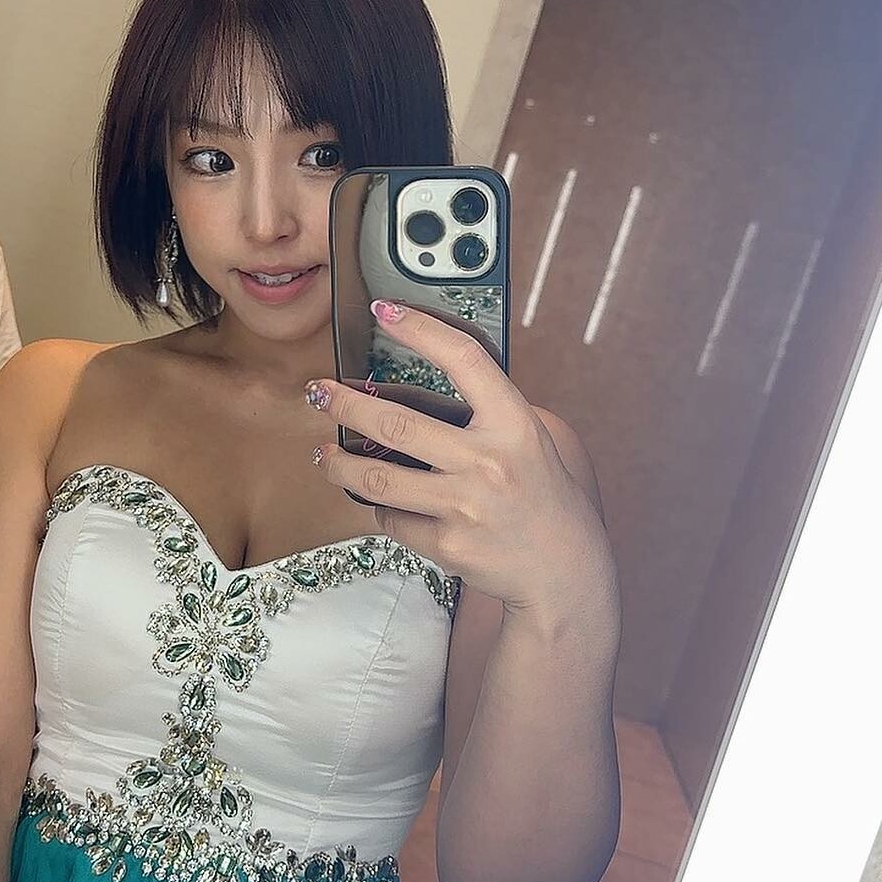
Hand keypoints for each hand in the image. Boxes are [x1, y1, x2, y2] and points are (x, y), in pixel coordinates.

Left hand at [309, 299, 613, 616]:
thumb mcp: (533, 442)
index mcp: (515, 424)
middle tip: (318, 392)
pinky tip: (380, 502)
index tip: (384, 310)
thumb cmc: (543, 498)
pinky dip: (382, 509)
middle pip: (395, 423)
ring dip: (337, 464)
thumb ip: (489, 414)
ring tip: (323, 455)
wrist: (563, 571)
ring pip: (377, 478)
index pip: (463, 360)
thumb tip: (419, 388)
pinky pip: (393, 519)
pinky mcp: (448, 545)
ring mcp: (466, 506)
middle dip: (343, 404)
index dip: (420, 329)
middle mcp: (489, 462)